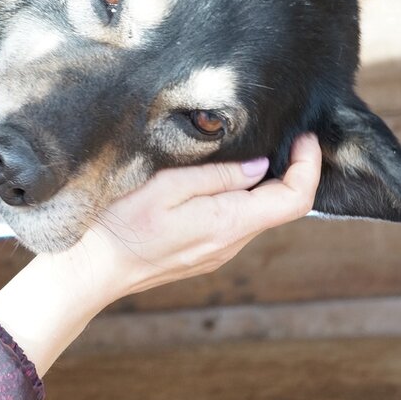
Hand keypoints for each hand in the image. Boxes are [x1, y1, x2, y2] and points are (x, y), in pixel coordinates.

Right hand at [55, 131, 321, 312]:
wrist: (91, 266)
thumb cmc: (120, 222)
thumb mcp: (166, 184)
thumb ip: (217, 175)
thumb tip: (259, 166)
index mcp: (228, 224)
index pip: (294, 200)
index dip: (308, 167)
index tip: (305, 137)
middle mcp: (230, 244)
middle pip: (279, 206)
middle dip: (287, 169)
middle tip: (279, 132)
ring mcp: (216, 253)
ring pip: (255, 214)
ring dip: (260, 184)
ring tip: (243, 150)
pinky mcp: (200, 254)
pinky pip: (233, 222)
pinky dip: (238, 198)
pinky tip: (215, 179)